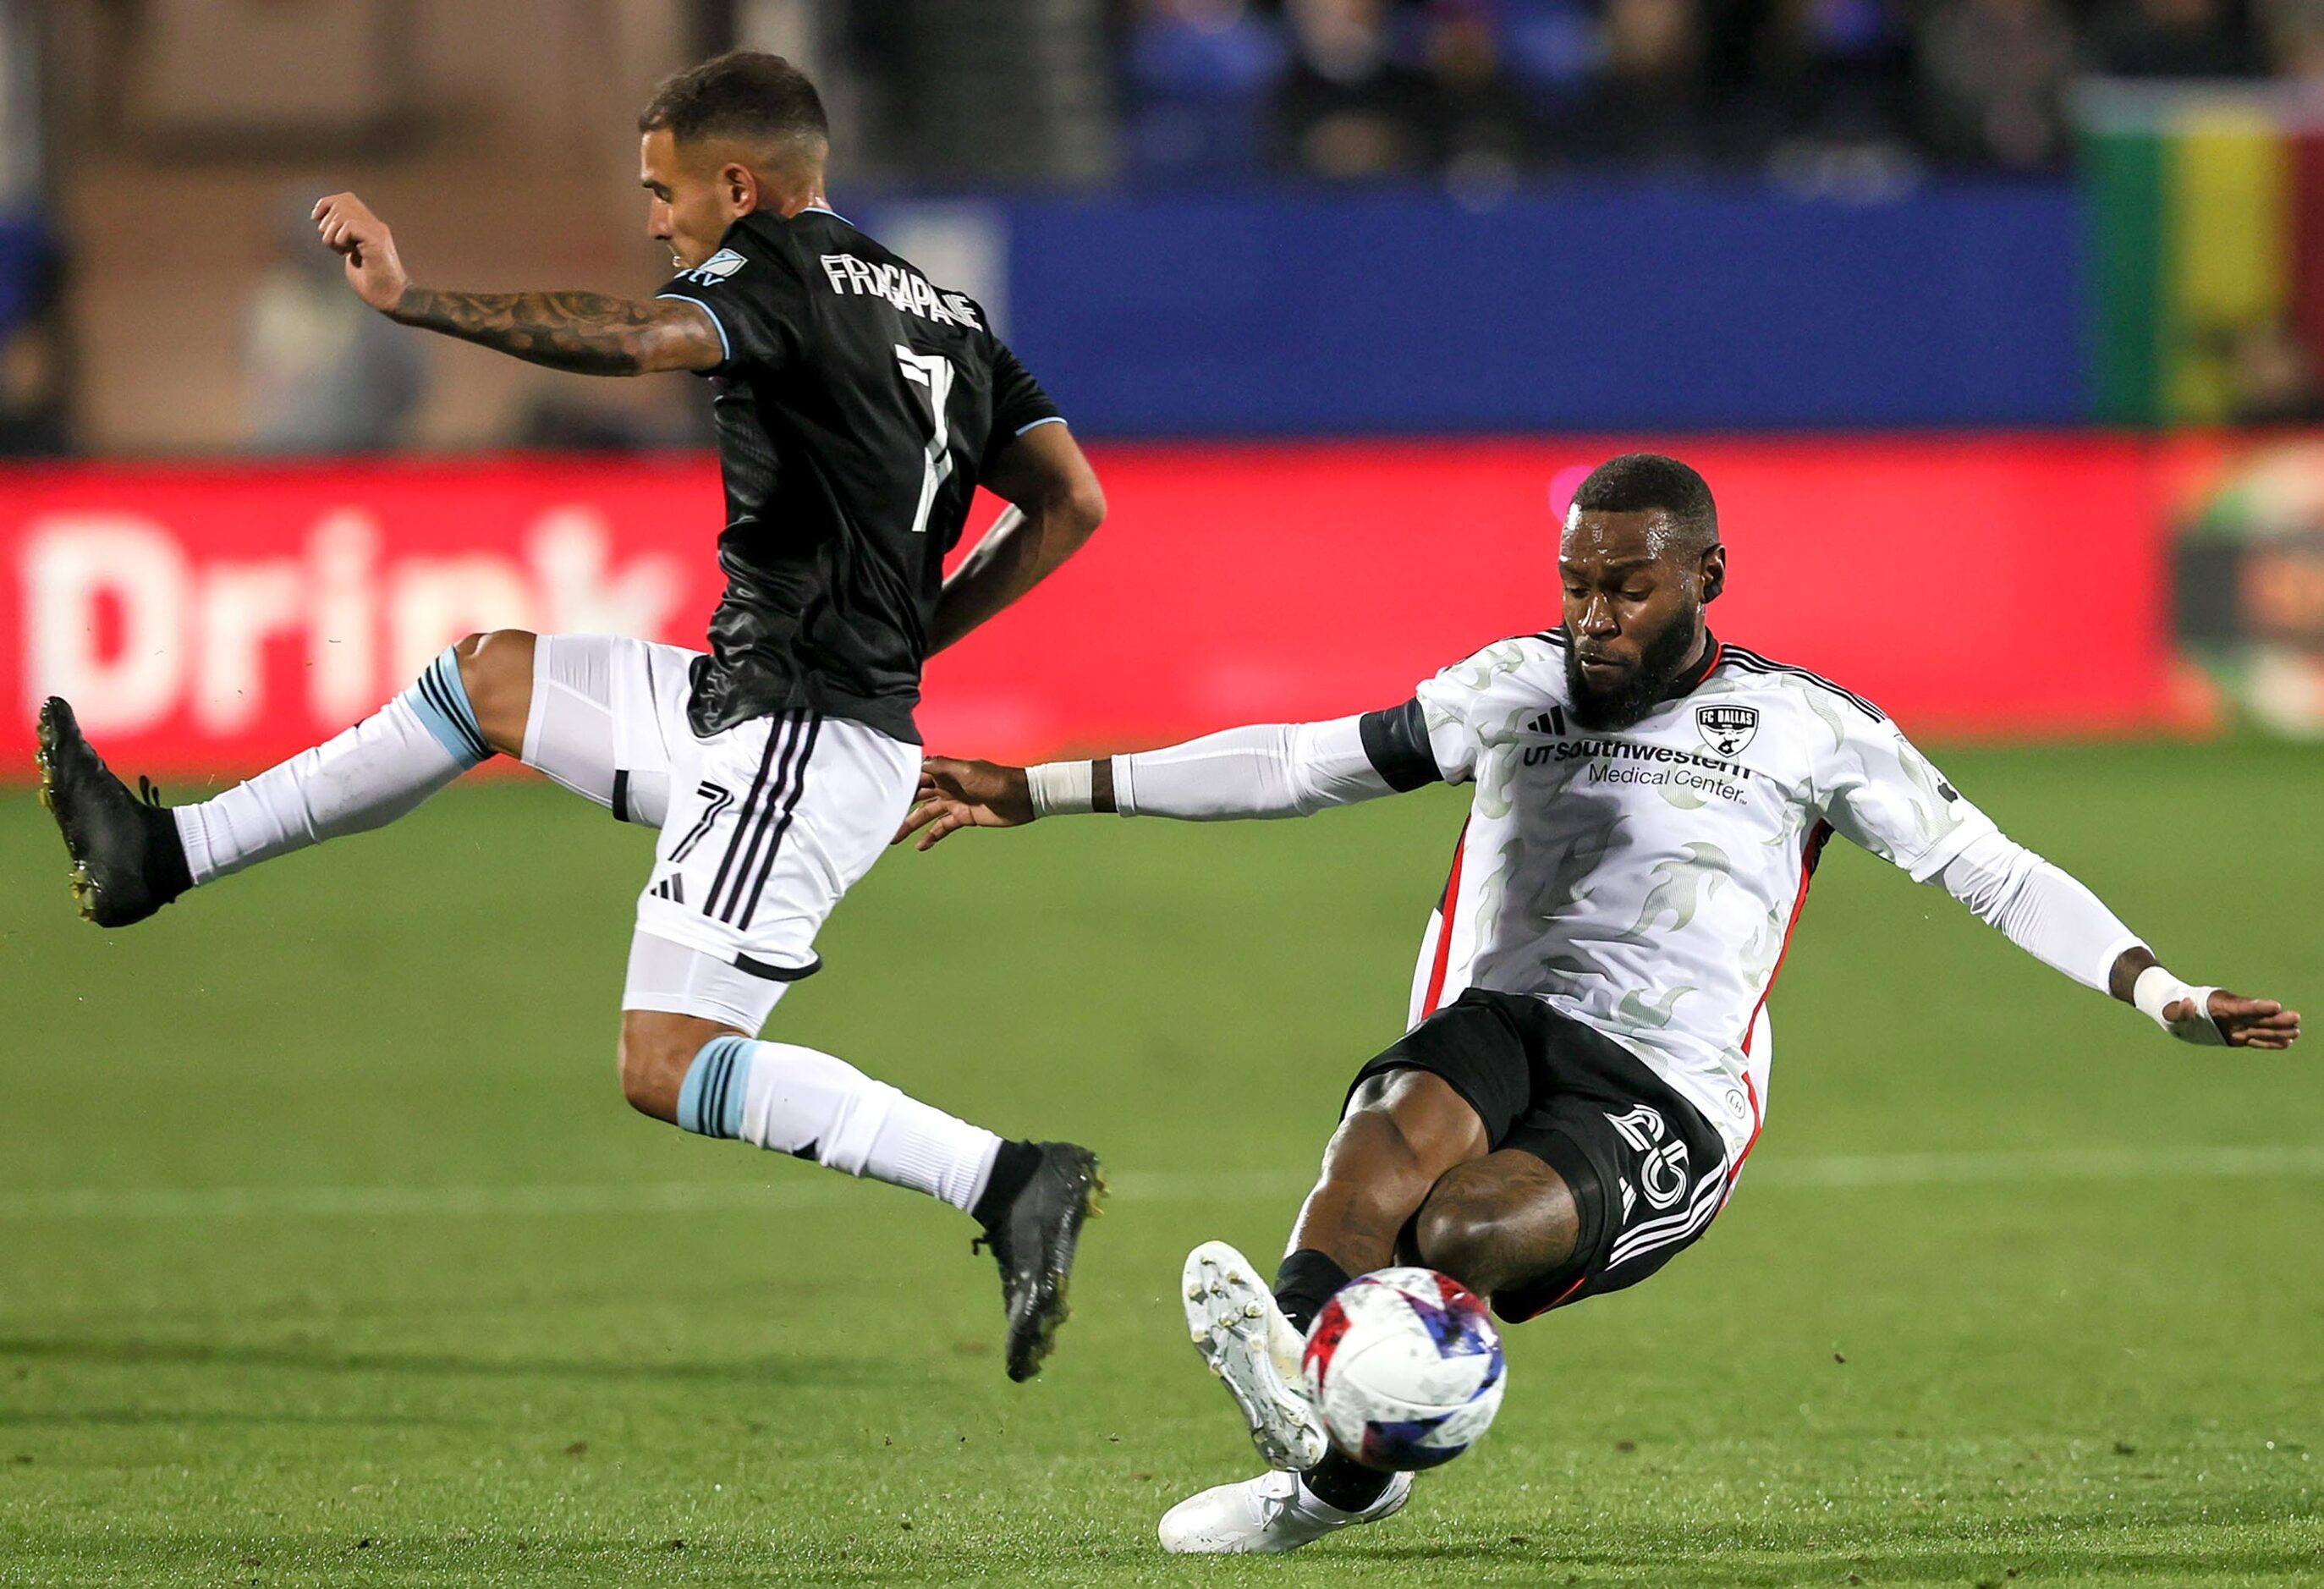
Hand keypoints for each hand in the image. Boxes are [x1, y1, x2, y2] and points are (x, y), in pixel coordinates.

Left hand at [313, 192, 410, 313]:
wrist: (391, 299)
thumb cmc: (372, 285)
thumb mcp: (352, 256)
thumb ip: (343, 239)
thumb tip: (324, 225)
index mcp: (370, 227)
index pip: (346, 199)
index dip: (326, 204)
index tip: (316, 219)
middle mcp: (375, 225)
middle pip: (342, 202)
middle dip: (326, 220)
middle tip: (333, 243)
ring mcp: (377, 232)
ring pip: (342, 213)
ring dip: (332, 233)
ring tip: (341, 251)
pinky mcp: (377, 241)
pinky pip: (349, 226)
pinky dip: (340, 239)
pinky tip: (348, 253)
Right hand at [894, 756, 1034, 849]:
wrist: (1021, 797)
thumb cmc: (996, 780)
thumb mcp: (967, 770)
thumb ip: (942, 767)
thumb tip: (919, 761)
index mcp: (945, 771)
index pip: (917, 775)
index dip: (901, 781)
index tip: (881, 788)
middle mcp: (946, 786)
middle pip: (917, 796)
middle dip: (900, 805)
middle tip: (880, 816)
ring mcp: (954, 802)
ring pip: (926, 814)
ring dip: (910, 825)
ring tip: (894, 838)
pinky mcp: (963, 817)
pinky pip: (943, 827)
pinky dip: (932, 836)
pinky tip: (920, 846)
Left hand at [2166, 989, 2300, 1049]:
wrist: (2173, 1010)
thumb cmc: (2171, 1008)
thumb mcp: (2169, 1010)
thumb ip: (2179, 1010)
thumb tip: (2188, 1004)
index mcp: (2218, 1005)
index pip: (2241, 1006)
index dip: (2259, 1006)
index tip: (2276, 1005)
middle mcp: (2230, 1013)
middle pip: (2256, 1016)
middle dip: (2275, 1018)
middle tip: (2295, 1017)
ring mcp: (2235, 1024)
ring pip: (2259, 1027)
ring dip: (2277, 1030)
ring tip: (2296, 1032)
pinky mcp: (2235, 1034)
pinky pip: (2254, 1038)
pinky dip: (2269, 1041)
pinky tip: (2286, 1042)